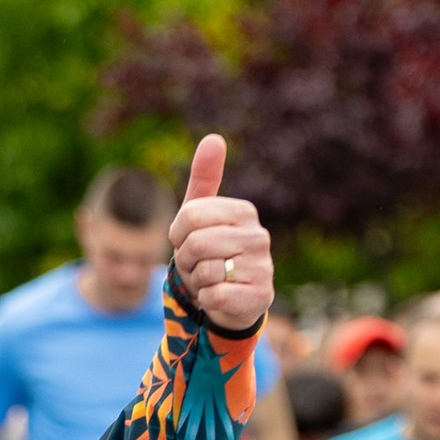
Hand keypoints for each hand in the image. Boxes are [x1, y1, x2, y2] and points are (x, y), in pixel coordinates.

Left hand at [169, 133, 273, 336]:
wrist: (229, 300)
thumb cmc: (211, 254)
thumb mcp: (202, 217)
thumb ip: (204, 180)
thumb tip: (214, 138)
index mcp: (243, 211)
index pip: (188, 216)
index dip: (176, 235)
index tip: (186, 242)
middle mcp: (259, 236)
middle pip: (194, 244)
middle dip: (186, 261)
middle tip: (199, 265)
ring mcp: (263, 267)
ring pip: (203, 272)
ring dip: (197, 282)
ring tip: (212, 280)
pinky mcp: (259, 296)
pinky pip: (213, 296)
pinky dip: (207, 300)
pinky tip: (219, 297)